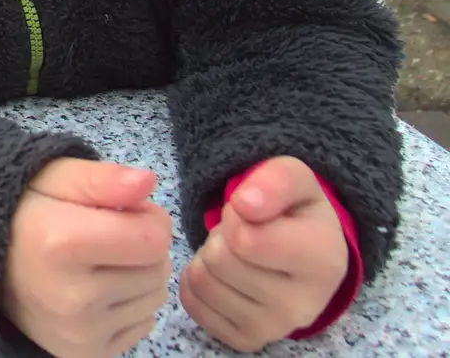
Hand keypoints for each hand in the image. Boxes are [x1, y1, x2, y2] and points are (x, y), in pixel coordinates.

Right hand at [1, 158, 173, 357]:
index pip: (153, 238)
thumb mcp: (55, 178)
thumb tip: (148, 182)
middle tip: (107, 236)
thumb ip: (102, 178)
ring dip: (138, 275)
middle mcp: (71, 297)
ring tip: (100, 261)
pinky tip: (97, 289)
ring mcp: (79, 333)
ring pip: (154, 297)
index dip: (147, 217)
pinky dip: (129, 304)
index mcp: (61, 244)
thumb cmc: (24, 213)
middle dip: (142, 246)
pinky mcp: (86, 354)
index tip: (123, 210)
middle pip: (157, 269)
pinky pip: (144, 325)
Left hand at [180, 157, 349, 351]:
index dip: (235, 213)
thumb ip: (274, 179)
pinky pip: (192, 302)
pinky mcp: (246, 338)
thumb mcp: (293, 177)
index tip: (248, 209)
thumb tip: (245, 203)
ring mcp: (275, 328)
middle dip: (220, 235)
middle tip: (240, 231)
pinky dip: (195, 279)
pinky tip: (221, 272)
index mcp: (323, 261)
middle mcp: (304, 306)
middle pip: (220, 260)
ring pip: (203, 281)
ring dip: (208, 255)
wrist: (305, 251)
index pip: (244, 238)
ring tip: (234, 250)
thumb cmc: (294, 210)